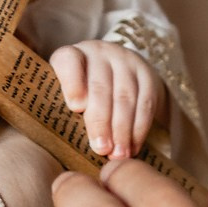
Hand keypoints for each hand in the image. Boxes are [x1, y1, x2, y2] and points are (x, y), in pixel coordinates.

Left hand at [49, 38, 158, 159]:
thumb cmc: (82, 93)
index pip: (69, 61)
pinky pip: (145, 103)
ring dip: (121, 130)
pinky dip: (139, 129)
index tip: (75, 107)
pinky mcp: (146, 75)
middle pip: (100, 87)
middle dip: (100, 121)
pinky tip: (133, 147)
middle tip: (100, 148)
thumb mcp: (65, 92)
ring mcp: (125, 61)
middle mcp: (99, 52)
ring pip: (125, 97)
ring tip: (117, 154)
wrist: (119, 73)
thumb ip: (61, 110)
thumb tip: (61, 146)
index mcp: (72, 55)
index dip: (72, 83)